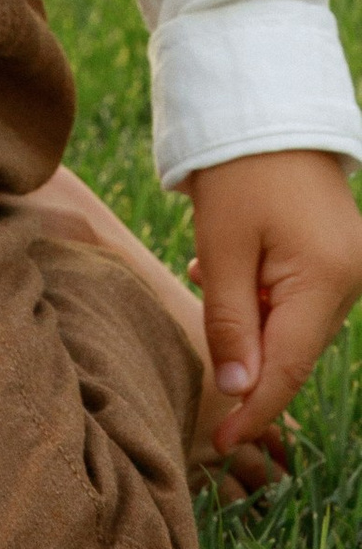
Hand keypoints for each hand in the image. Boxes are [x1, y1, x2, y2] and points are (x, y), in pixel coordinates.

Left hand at [186, 150, 361, 454]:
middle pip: (294, 348)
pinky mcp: (340, 253)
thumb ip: (229, 323)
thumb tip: (237, 390)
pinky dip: (260, 297)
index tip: (222, 442)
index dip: (255, 409)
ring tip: (208, 273)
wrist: (263, 107)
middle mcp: (352, 278)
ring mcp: (352, 265)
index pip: (289, 367)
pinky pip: (298, 296)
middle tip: (201, 361)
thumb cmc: (236, 172)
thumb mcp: (221, 247)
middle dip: (247, 359)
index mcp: (328, 279)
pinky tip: (223, 270)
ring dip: (249, 321)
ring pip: (293, 323)